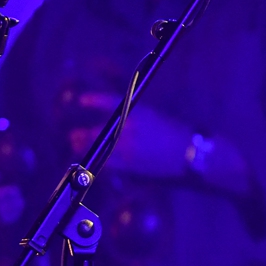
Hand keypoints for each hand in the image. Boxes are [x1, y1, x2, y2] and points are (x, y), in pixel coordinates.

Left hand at [70, 92, 191, 177]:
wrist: (191, 152)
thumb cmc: (176, 133)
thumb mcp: (155, 118)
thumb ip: (135, 119)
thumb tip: (117, 123)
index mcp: (138, 112)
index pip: (109, 102)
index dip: (93, 100)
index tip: (81, 100)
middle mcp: (129, 128)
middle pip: (98, 130)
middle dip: (83, 134)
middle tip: (74, 135)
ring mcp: (128, 148)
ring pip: (98, 148)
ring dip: (85, 149)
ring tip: (78, 148)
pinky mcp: (130, 165)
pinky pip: (106, 164)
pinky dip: (97, 163)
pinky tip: (92, 163)